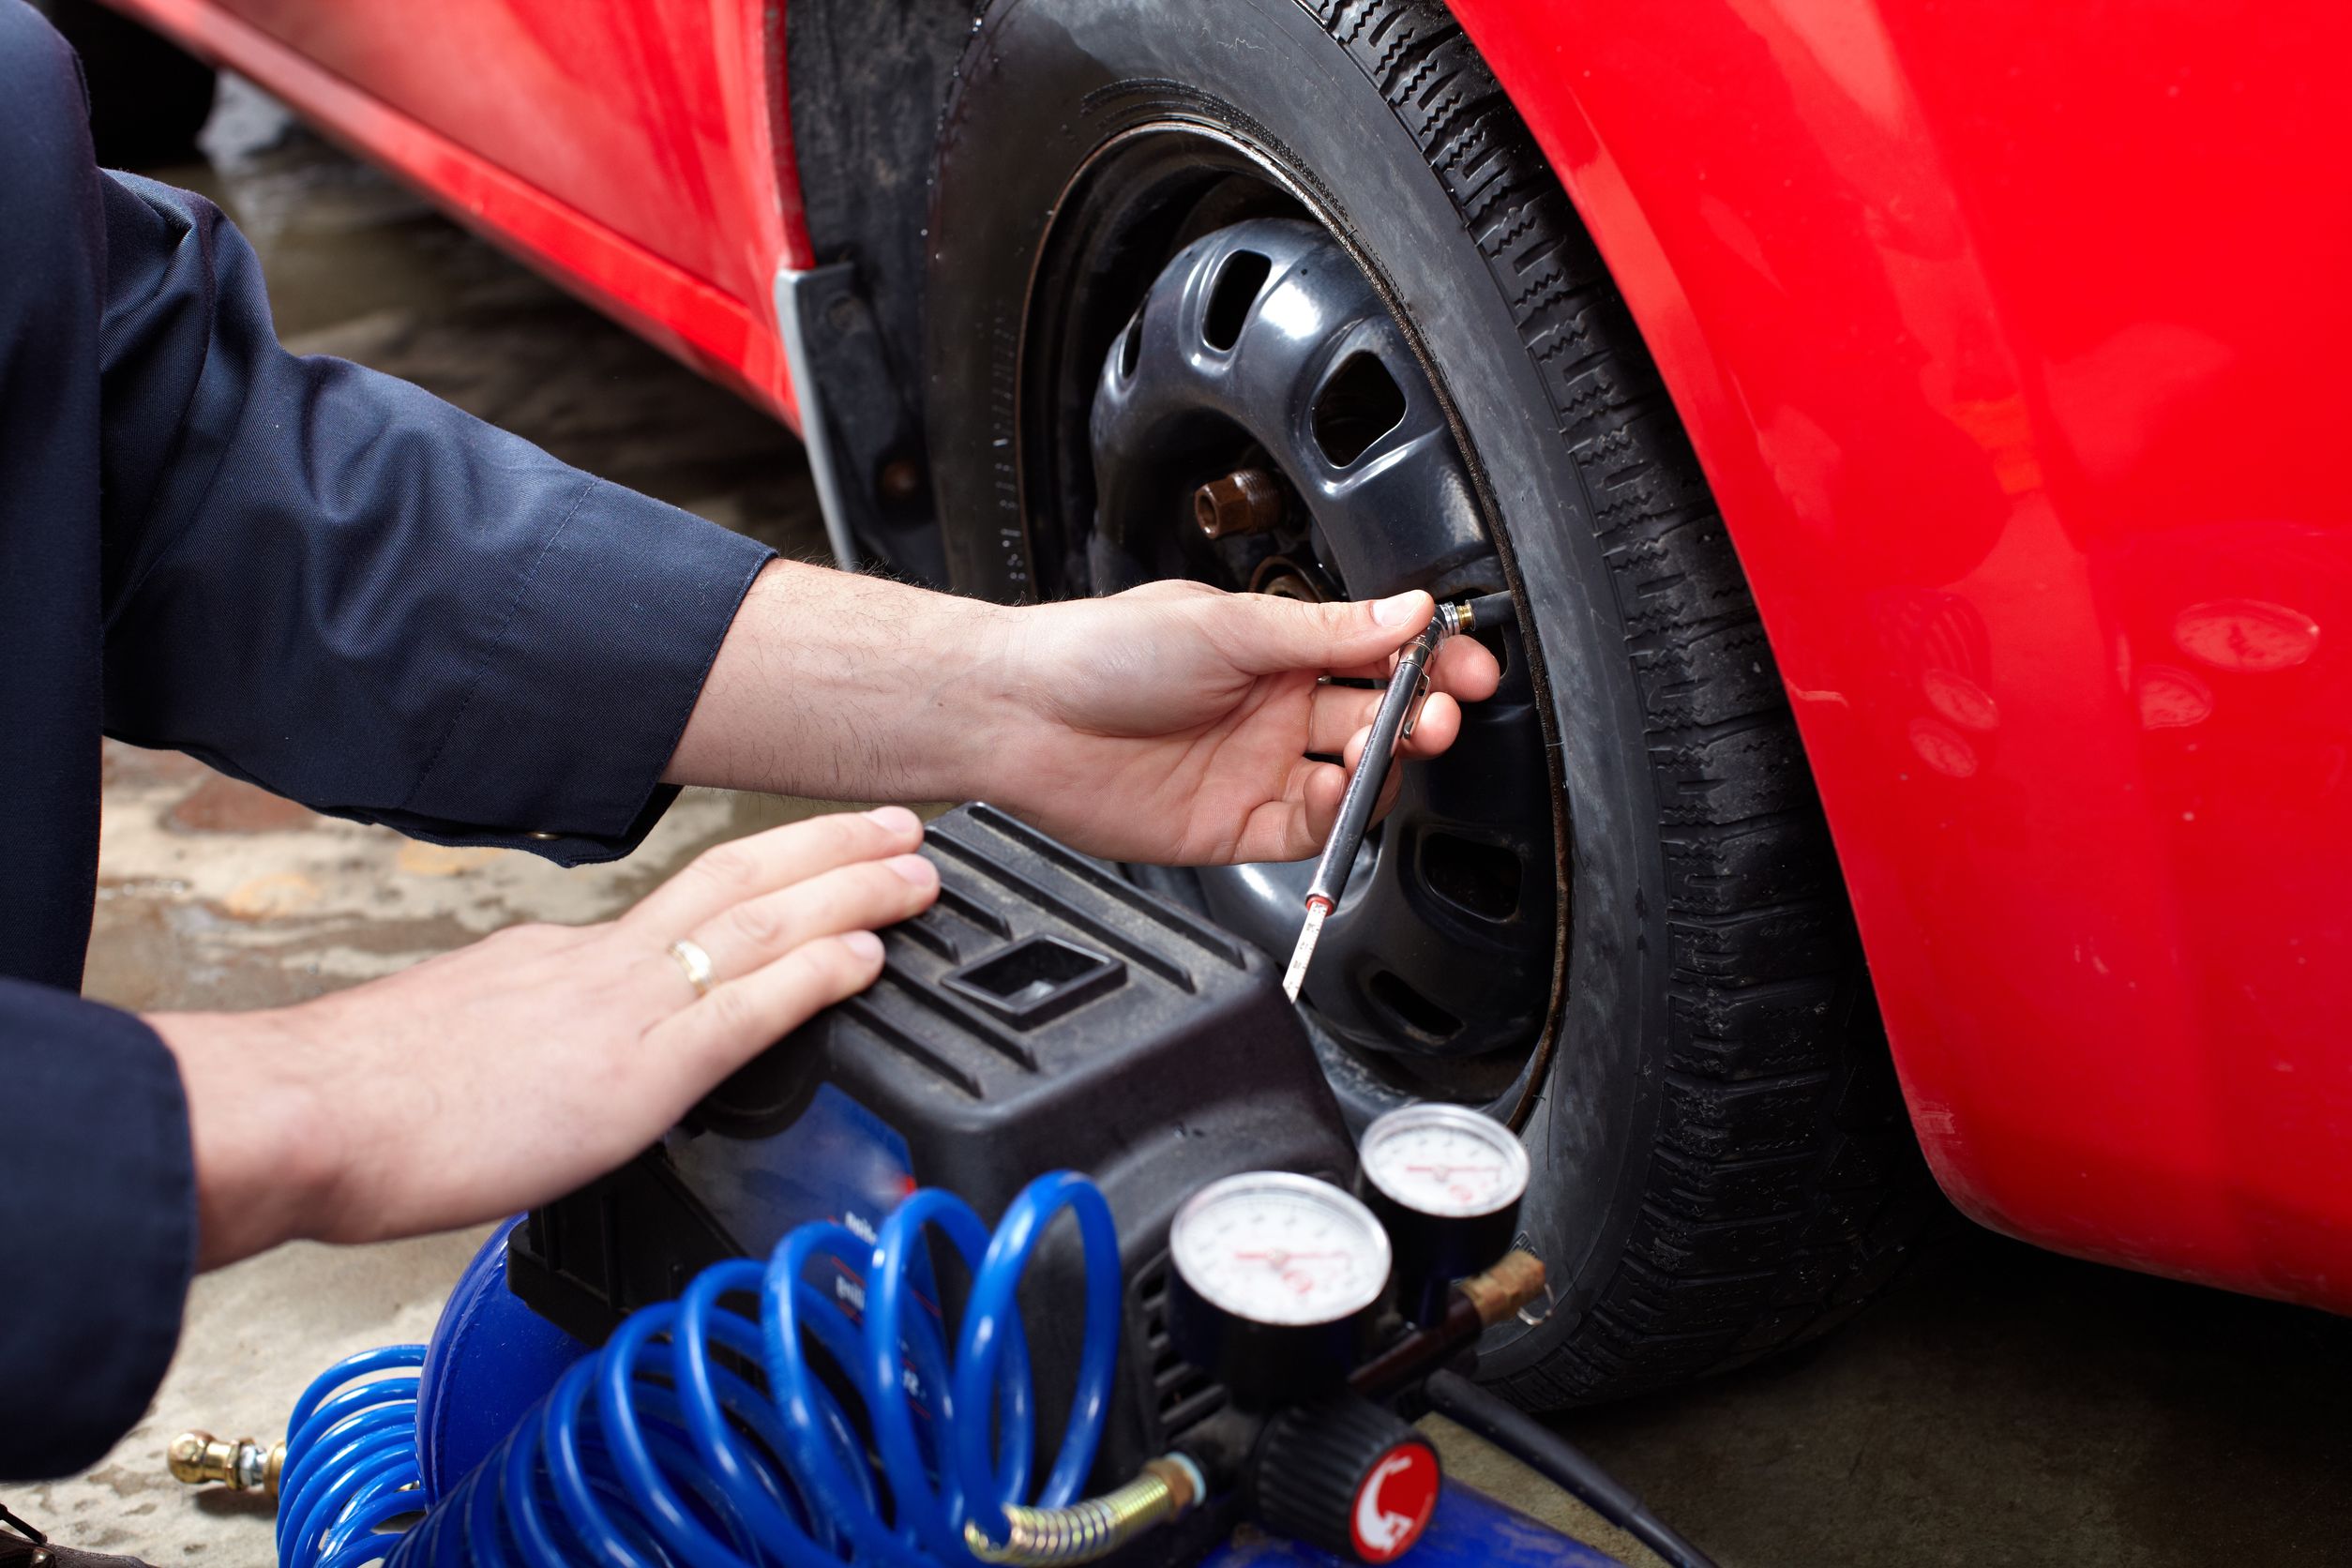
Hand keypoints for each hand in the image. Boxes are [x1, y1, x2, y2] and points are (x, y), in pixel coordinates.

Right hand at [148, 808, 938, 1267]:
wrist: (302, 1115)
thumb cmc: (351, 1102)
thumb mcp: (444, 1049)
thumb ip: (515, 1045)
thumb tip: (541, 1070)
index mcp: (555, 961)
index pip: (680, 912)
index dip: (761, 883)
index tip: (812, 866)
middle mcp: (598, 964)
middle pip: (737, 881)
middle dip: (830, 849)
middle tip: (901, 825)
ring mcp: (621, 1011)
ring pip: (762, 925)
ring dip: (852, 891)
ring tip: (918, 871)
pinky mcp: (634, 1073)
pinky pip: (749, 1008)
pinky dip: (819, 972)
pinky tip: (871, 955)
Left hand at [990, 581, 1500, 863]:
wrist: (1022, 715)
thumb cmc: (1101, 651)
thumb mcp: (1226, 626)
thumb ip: (1325, 630)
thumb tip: (1410, 612)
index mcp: (1274, 647)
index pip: (1373, 654)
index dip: (1426, 661)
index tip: (1466, 666)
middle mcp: (1271, 707)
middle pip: (1374, 716)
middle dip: (1419, 713)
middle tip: (1438, 710)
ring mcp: (1254, 767)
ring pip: (1351, 776)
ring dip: (1384, 762)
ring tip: (1392, 743)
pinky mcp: (1233, 826)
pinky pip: (1305, 829)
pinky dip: (1335, 813)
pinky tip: (1338, 785)